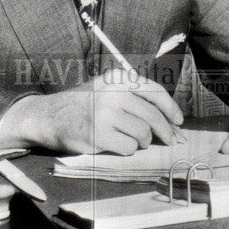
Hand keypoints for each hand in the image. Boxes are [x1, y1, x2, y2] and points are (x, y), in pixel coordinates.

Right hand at [3, 68, 184, 155]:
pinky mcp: (98, 135)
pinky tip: (117, 145)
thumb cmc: (83, 105)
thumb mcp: (106, 89)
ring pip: (143, 134)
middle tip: (169, 140)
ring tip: (132, 140)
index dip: (171, 108)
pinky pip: (129, 147)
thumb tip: (170, 122)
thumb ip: (134, 99)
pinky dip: (127, 150)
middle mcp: (112, 93)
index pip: (154, 91)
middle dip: (165, 132)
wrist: (49, 116)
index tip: (179, 121)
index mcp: (116, 78)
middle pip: (152, 116)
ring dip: (142, 141)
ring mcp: (105, 115)